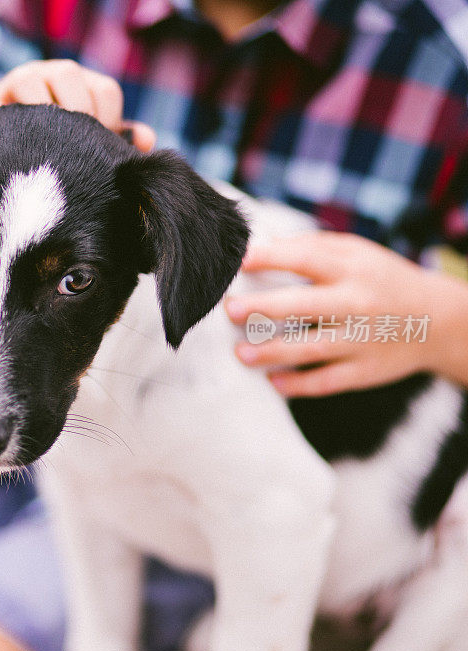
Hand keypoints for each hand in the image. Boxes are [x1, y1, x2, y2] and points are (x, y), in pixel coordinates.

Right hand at [0, 60, 155, 151]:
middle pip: (68, 74)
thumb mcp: (85, 148)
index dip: (109, 123)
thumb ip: (115, 143)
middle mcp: (45, 76)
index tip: (99, 154)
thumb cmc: (52, 153)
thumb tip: (147, 141)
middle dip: (77, 114)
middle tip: (74, 153)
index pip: (105, 91)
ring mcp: (11, 87)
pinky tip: (11, 153)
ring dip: (39, 116)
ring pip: (27, 81)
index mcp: (77, 85)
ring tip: (44, 152)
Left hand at [224, 232, 454, 396]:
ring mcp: (362, 340)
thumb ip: (312, 246)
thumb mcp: (356, 252)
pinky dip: (299, 385)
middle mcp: (357, 304)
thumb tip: (263, 244)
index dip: (271, 258)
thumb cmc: (382, 279)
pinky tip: (273, 382)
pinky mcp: (366, 371)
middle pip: (304, 306)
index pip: (306, 259)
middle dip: (263, 308)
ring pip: (311, 349)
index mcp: (351, 269)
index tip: (240, 260)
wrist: (440, 321)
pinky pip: (327, 381)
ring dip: (272, 353)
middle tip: (231, 309)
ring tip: (241, 353)